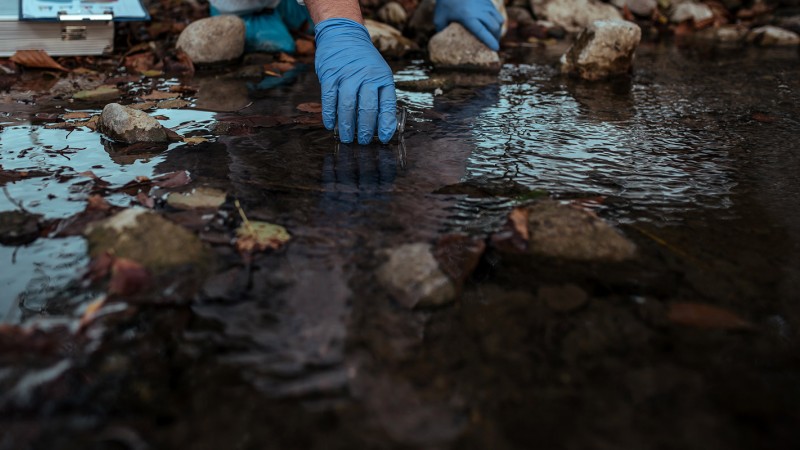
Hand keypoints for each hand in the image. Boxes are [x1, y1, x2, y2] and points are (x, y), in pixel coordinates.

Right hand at [314, 18, 396, 143]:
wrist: (344, 34)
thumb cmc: (364, 60)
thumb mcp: (379, 73)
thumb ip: (381, 95)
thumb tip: (383, 125)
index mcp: (382, 77)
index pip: (387, 104)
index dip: (385, 124)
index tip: (383, 138)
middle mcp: (366, 76)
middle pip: (367, 108)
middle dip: (365, 129)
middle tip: (362, 142)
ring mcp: (347, 75)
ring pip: (347, 106)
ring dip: (347, 126)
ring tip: (347, 138)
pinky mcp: (330, 74)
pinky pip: (329, 99)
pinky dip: (329, 114)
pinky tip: (330, 125)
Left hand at [434, 0, 503, 50]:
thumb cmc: (444, 3)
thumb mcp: (439, 19)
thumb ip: (443, 32)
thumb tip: (444, 44)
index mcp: (467, 17)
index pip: (482, 31)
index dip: (490, 41)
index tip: (495, 49)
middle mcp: (479, 11)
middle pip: (494, 27)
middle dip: (496, 38)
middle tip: (493, 45)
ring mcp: (484, 4)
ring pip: (499, 19)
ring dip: (498, 30)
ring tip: (494, 37)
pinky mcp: (487, 0)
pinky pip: (496, 13)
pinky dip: (496, 21)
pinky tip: (491, 26)